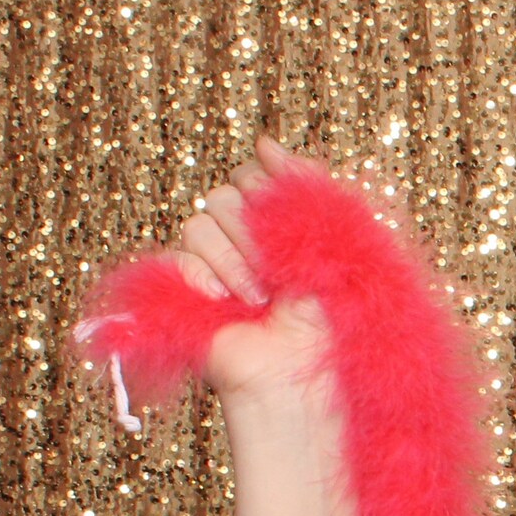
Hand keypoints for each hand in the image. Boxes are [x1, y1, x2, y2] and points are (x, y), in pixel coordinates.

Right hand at [172, 133, 336, 405]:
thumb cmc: (328, 324)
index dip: (270, 178)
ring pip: (203, 218)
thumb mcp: (335, 252)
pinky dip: (205, 277)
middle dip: (256, 227)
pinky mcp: (191, 288)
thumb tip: (266, 142)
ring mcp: (219, 262)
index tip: (282, 201)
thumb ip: (310, 195)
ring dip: (235, 258)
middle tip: (277, 270)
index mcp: (287, 227)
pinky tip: (226, 302)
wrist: (299, 374)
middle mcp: (251, 239)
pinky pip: (180, 254)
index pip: (262, 172)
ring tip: (259, 299)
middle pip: (230, 189)